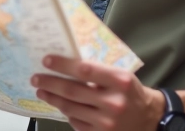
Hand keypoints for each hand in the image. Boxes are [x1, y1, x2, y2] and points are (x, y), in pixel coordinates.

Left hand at [32, 55, 162, 130]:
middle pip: (73, 91)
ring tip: (41, 90)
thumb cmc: (130, 91)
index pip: (85, 70)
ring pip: (71, 108)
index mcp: (120, 80)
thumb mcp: (120, 75)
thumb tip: (66, 65)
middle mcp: (113, 102)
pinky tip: (60, 105)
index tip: (46, 60)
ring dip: (53, 98)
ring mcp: (107, 122)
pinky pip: (76, 123)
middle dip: (50, 83)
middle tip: (36, 78)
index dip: (63, 65)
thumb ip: (98, 71)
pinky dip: (66, 113)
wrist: (149, 118)